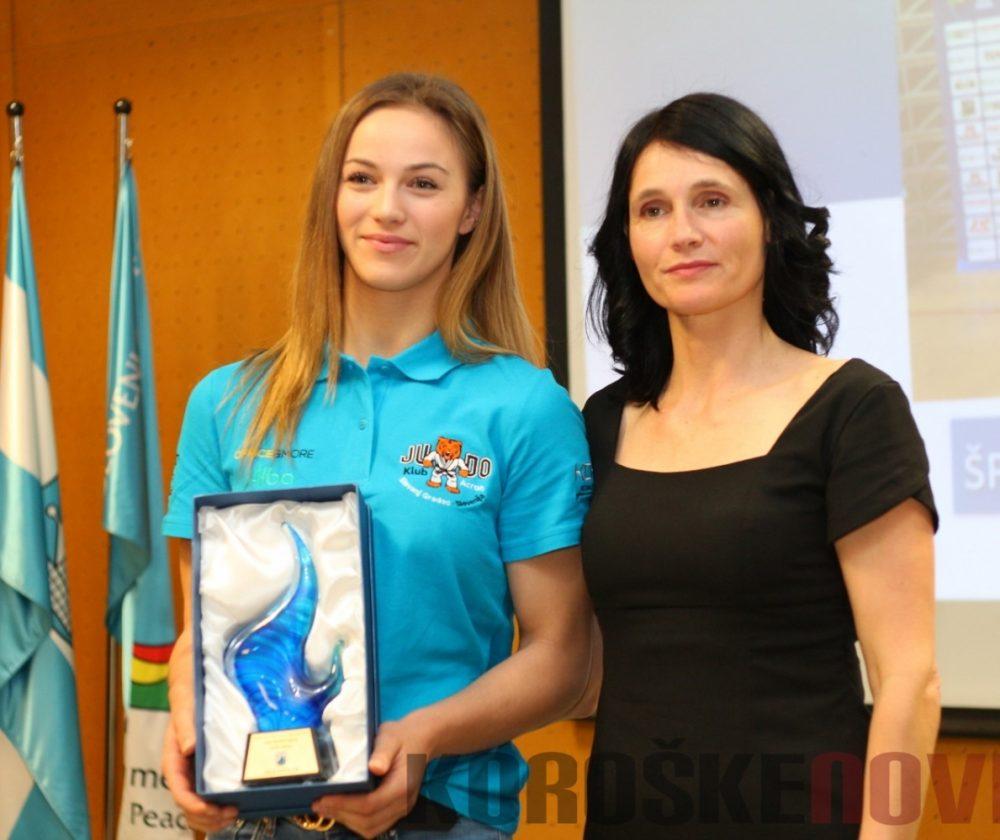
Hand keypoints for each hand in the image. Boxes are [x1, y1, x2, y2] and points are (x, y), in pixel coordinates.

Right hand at [161, 712, 237, 833]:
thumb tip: (189, 748)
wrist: (191, 694)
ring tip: (233, 815)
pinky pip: (204, 799)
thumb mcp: (185, 710)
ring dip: (212, 819)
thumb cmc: (186, 702)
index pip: (179, 792)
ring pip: (196, 809)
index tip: (211, 809)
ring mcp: (190, 777)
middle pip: (188, 808)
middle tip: (231, 814)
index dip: (194, 805)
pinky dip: (215, 810)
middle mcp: (180, 775)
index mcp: (173, 763)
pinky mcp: (201, 775)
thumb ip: (185, 728)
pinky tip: (231, 808)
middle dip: (207, 817)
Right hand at [162, 633, 236, 833]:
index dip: (190, 802)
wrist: (211, 638)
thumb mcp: (187, 681)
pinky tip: (245, 795)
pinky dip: (228, 791)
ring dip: (215, 810)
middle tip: (231, 816)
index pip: (176, 780)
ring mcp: (205, 748)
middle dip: (205, 814)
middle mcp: (188, 749)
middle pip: (189, 794)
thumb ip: (185, 715)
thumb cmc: (193, 659)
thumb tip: (187, 749)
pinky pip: (221, 775)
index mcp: (175, 739)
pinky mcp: (223, 743)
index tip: (212, 811)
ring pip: (203, 790)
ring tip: (237, 813)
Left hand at [311, 717, 434, 838]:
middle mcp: (403, 803)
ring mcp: (401, 809)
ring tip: (327, 808)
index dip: (345, 804)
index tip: (323, 798)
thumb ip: (382, 752)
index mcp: (402, 785)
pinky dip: (356, 822)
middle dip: (341, 815)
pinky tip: (342, 810)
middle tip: (318, 804)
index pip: (370, 804)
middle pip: (369, 821)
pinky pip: (375, 825)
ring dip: (347, 821)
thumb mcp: (390, 736)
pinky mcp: (396, 810)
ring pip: (371, 828)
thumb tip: (374, 767)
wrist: (421, 739)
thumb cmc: (402, 736)